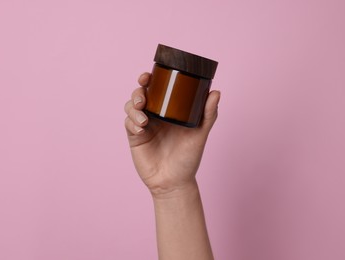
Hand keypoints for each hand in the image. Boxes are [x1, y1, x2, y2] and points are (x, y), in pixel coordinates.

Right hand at [124, 72, 219, 197]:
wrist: (175, 182)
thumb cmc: (188, 158)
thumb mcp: (200, 134)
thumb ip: (208, 114)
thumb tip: (216, 92)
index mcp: (168, 110)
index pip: (156, 89)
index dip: (149, 80)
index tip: (147, 76)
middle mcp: (155, 115)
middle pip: (140, 95)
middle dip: (138, 92)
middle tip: (143, 98)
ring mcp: (143, 126)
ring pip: (131, 107)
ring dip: (133, 108)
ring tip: (144, 120)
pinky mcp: (135, 138)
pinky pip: (128, 124)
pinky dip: (132, 123)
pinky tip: (141, 129)